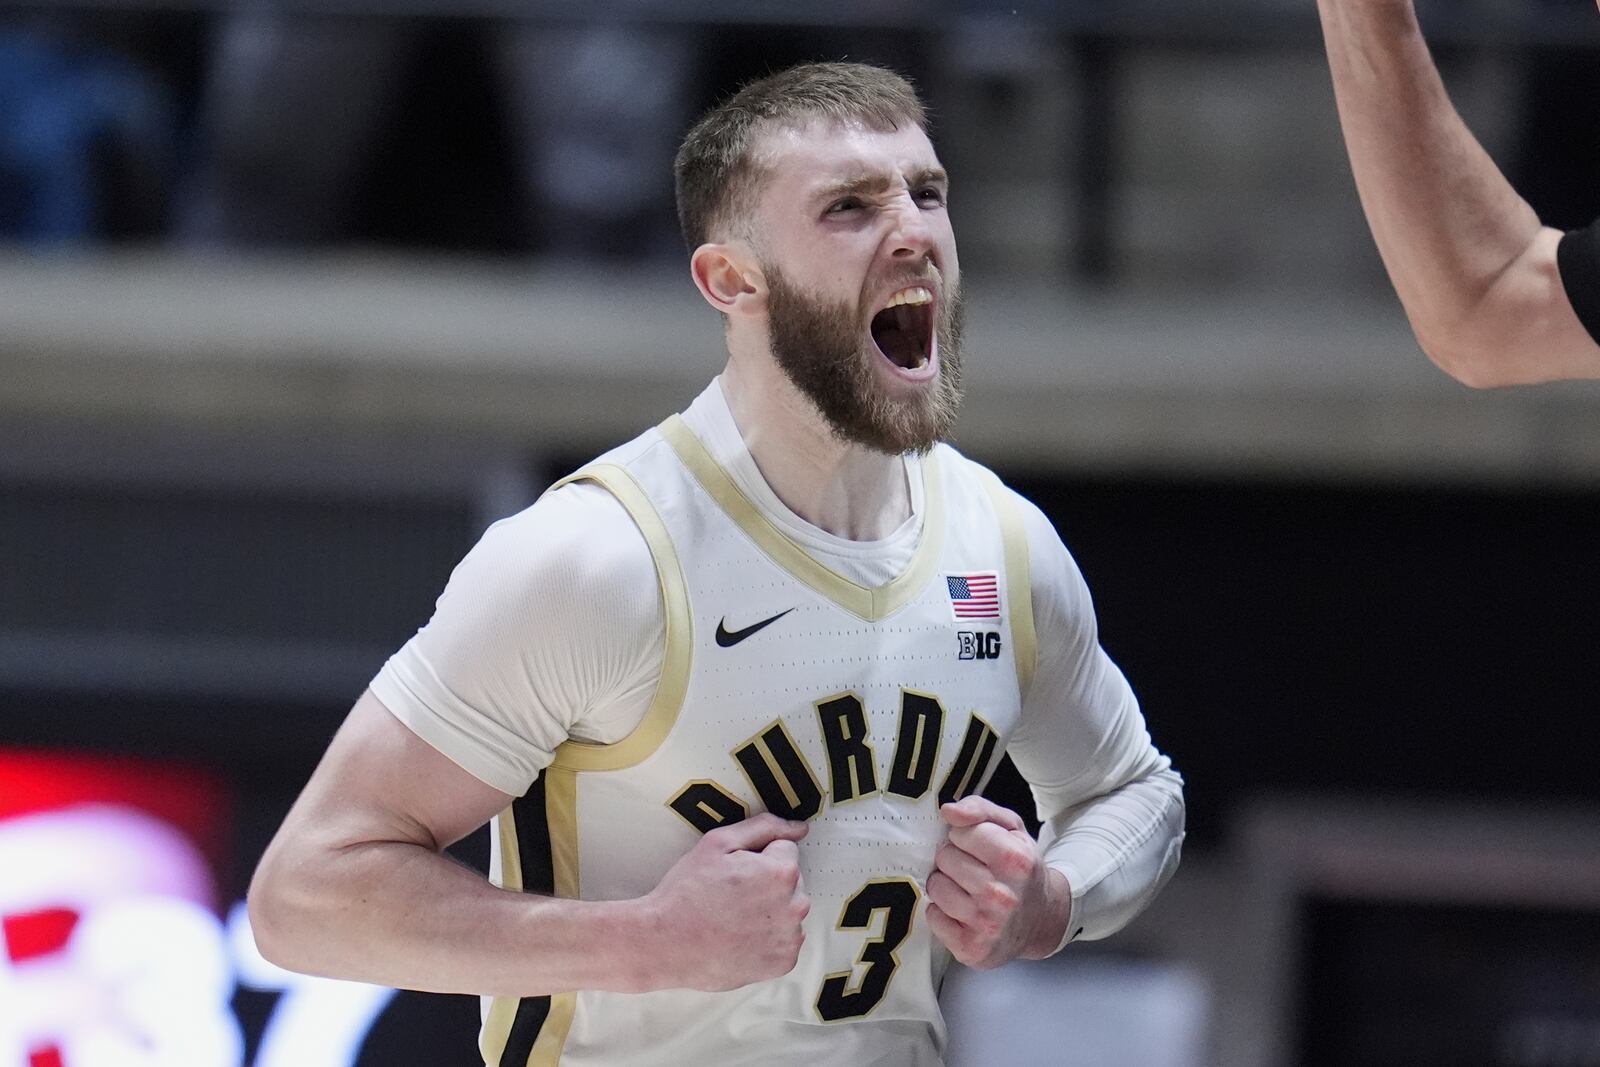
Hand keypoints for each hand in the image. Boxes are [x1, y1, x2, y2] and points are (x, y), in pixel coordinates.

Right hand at [641, 813, 809, 991]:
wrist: (665, 943)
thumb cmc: (688, 891)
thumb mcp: (719, 843)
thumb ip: (764, 827)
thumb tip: (800, 828)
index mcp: (782, 872)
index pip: (785, 850)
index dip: (758, 856)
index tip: (735, 871)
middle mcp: (795, 906)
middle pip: (791, 881)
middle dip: (768, 883)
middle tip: (731, 895)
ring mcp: (790, 938)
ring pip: (788, 911)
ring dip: (770, 911)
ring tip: (733, 918)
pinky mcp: (782, 963)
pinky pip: (784, 940)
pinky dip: (767, 938)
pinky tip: (740, 937)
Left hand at [925, 796, 1070, 968]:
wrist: (1042, 920)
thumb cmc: (1020, 869)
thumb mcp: (1012, 829)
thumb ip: (980, 809)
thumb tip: (948, 811)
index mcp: (1015, 860)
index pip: (960, 832)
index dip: (964, 837)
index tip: (978, 847)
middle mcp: (1002, 895)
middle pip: (945, 858)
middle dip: (954, 859)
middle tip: (973, 869)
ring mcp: (986, 925)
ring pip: (935, 887)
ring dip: (945, 885)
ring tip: (966, 890)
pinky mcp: (971, 949)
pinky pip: (933, 916)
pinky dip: (943, 912)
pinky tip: (963, 912)